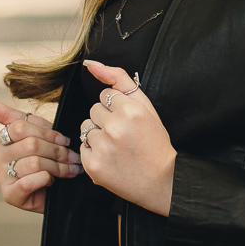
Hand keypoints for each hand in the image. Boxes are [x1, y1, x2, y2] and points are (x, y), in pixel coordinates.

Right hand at [0, 90, 82, 213]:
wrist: (54, 192)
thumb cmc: (45, 159)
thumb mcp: (35, 133)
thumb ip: (15, 115)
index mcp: (2, 138)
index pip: (21, 126)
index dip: (47, 132)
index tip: (64, 140)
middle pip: (30, 144)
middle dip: (57, 151)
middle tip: (72, 157)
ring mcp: (1, 176)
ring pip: (33, 162)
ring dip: (57, 167)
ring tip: (68, 170)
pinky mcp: (9, 195)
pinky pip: (29, 181)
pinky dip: (46, 179)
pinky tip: (52, 181)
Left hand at [80, 60, 176, 215]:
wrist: (161, 181)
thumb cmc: (154, 141)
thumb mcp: (145, 106)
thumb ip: (119, 79)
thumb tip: (91, 64)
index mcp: (130, 110)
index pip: (106, 95)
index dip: (118, 108)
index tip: (130, 121)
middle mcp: (114, 127)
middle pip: (94, 110)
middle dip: (106, 120)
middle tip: (124, 135)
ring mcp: (102, 147)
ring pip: (86, 127)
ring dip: (98, 135)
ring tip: (117, 147)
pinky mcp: (92, 165)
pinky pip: (83, 146)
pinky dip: (94, 152)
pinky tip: (111, 158)